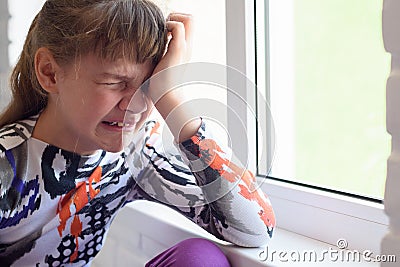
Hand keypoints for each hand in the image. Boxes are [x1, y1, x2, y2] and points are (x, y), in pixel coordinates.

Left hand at [147, 13, 200, 141]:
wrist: (167, 97)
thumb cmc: (160, 88)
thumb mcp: (160, 69)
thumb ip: (159, 59)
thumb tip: (149, 61)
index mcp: (184, 51)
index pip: (188, 27)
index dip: (176, 22)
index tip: (164, 32)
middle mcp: (188, 47)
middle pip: (192, 19)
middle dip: (176, 16)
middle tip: (164, 28)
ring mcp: (185, 47)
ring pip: (189, 18)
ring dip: (173, 19)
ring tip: (163, 32)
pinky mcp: (178, 49)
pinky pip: (177, 26)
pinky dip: (168, 26)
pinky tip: (160, 38)